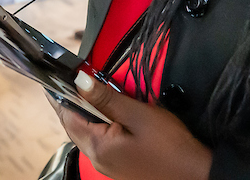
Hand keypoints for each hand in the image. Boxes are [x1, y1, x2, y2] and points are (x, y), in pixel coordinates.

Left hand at [49, 72, 211, 179]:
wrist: (197, 175)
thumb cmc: (171, 146)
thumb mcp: (138, 115)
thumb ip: (107, 98)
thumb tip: (80, 81)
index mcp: (98, 147)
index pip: (67, 118)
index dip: (59, 96)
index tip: (51, 78)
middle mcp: (98, 160)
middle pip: (75, 127)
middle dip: (71, 104)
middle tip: (69, 80)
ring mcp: (109, 166)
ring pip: (88, 134)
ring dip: (86, 114)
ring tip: (88, 92)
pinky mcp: (120, 167)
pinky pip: (101, 142)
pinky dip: (99, 125)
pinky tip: (108, 113)